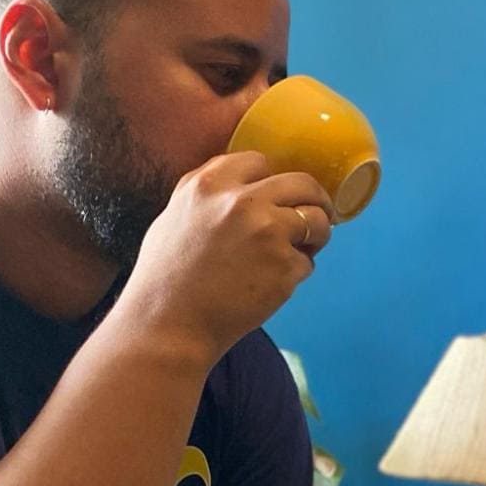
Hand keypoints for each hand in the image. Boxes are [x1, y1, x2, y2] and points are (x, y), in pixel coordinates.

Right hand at [120, 151, 336, 365]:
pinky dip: (296, 273)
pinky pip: (308, 262)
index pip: (259, 162)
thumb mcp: (174, 217)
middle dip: (315, 198)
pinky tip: (271, 284)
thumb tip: (242, 186)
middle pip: (302, 183)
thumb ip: (209, 196)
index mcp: (210, 185)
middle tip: (319, 213)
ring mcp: (268, 233)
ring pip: (317, 220)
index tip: (276, 195)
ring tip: (301, 250)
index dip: (271, 179)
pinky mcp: (286, 266)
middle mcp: (242, 202)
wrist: (169, 324)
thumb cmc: (166, 278)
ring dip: (316, 235)